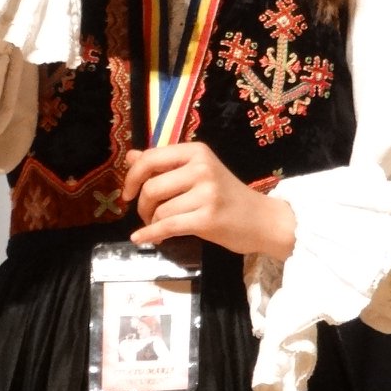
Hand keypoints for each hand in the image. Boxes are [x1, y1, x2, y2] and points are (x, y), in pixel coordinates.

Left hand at [121, 142, 295, 260]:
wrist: (263, 220)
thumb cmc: (227, 196)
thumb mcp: (198, 173)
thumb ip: (164, 165)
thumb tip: (130, 156)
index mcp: (197, 152)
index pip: (150, 158)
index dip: (132, 177)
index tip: (127, 193)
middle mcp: (202, 168)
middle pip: (151, 187)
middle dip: (142, 206)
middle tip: (147, 215)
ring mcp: (206, 193)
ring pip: (159, 210)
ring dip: (152, 222)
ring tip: (160, 227)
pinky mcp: (208, 218)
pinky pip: (167, 227)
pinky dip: (150, 234)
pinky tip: (141, 238)